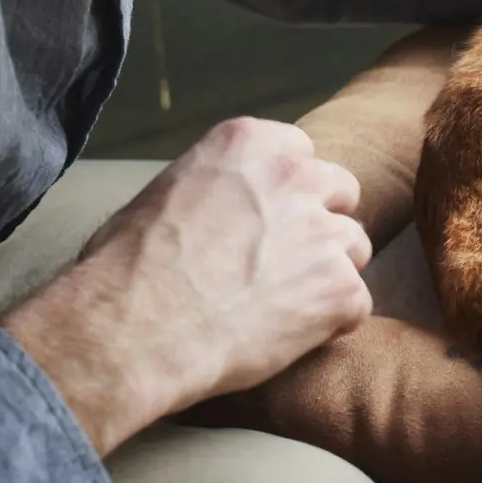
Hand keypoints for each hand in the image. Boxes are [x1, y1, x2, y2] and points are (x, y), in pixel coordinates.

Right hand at [0, 118, 372, 454]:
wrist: (134, 328)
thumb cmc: (126, 267)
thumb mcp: (161, 194)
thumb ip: (212, 189)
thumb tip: (214, 210)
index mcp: (248, 144)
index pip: (300, 153)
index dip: (287, 192)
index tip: (269, 219)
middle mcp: (293, 177)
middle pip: (340, 191)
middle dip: (319, 224)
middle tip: (284, 264)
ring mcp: (321, 232)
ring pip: (354, 248)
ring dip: (327, 275)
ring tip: (281, 307)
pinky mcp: (337, 288)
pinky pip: (355, 305)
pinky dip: (330, 325)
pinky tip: (288, 338)